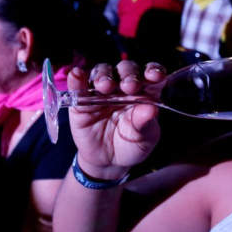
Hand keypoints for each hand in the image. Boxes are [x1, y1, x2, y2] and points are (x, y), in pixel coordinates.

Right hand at [67, 60, 162, 178]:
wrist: (108, 162)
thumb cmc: (131, 145)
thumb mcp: (143, 139)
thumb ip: (146, 124)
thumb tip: (151, 109)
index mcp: (145, 92)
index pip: (151, 74)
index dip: (154, 71)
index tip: (155, 76)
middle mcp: (123, 86)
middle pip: (126, 69)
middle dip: (128, 75)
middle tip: (129, 87)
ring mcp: (102, 91)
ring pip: (103, 72)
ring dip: (104, 75)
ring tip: (105, 86)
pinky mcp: (82, 100)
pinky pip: (79, 85)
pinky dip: (76, 78)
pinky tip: (76, 75)